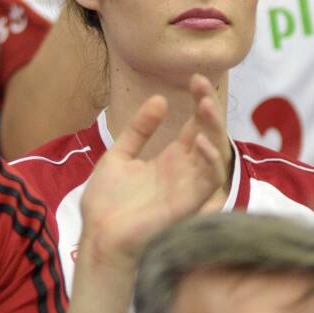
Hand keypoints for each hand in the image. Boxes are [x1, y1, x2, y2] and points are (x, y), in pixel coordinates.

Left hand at [78, 75, 227, 269]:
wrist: (98, 234)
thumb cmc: (107, 201)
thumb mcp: (119, 155)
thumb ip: (139, 130)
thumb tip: (160, 99)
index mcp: (169, 161)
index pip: (193, 127)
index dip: (198, 103)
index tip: (195, 78)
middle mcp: (183, 172)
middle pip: (208, 136)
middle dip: (208, 110)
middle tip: (202, 83)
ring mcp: (187, 187)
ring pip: (215, 155)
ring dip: (214, 130)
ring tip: (205, 105)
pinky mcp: (187, 203)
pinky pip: (208, 182)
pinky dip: (209, 161)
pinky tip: (200, 142)